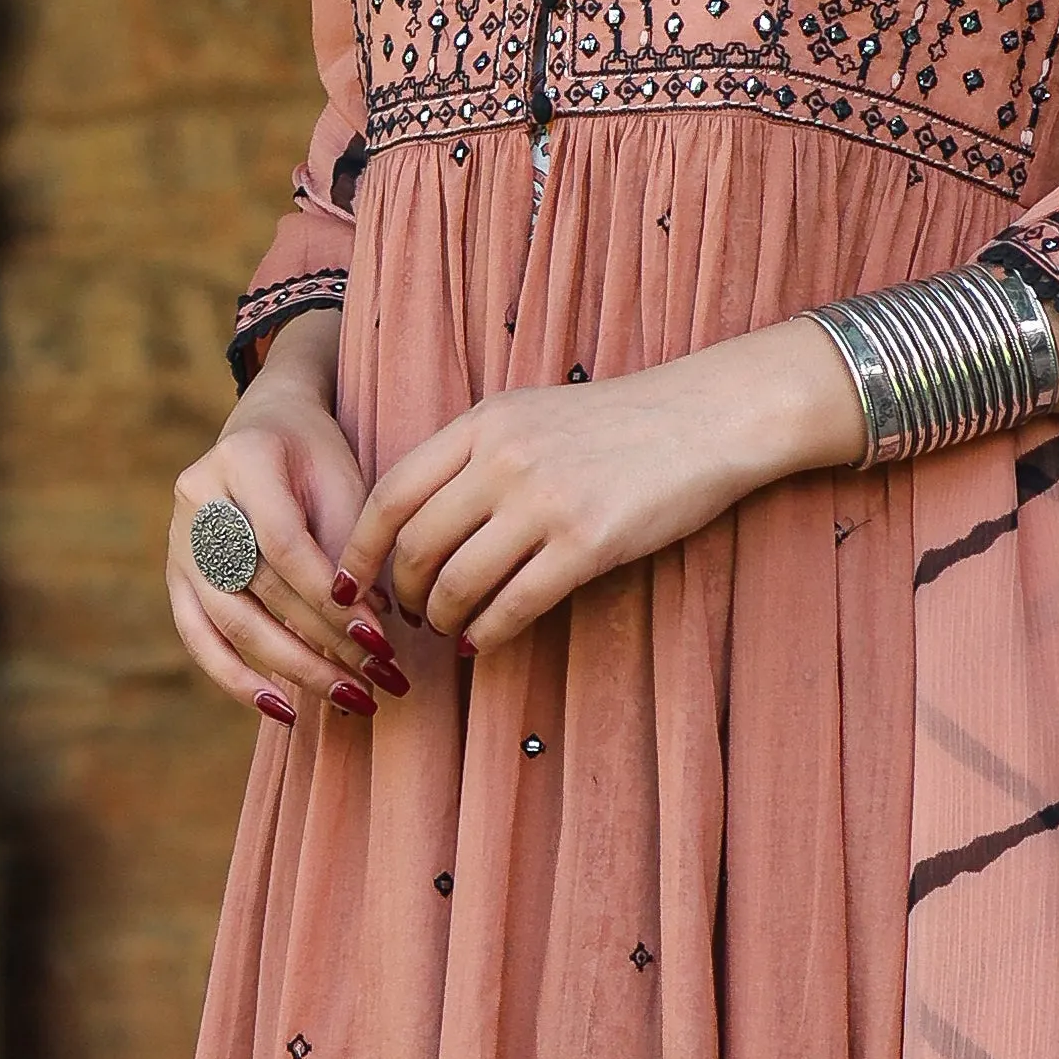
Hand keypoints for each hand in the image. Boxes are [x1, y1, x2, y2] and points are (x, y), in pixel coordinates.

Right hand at [167, 311, 411, 721]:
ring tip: (348, 697)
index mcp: (240, 459)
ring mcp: (178, 541)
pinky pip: (199, 638)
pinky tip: (282, 708)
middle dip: (325, 640)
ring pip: (229, 622)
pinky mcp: (176, 577)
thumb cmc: (316, 459)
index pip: (285, 545)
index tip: (380, 637)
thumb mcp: (343, 482)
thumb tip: (370, 634)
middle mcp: (197, 500)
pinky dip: (238, 679)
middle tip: (380, 678)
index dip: (330, 597)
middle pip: (259, 588)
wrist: (268, 429)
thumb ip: (350, 549)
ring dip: (293, 668)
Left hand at [346, 319, 864, 651]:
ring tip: (447, 631)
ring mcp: (545, 502)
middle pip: (416, 545)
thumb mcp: (534, 415)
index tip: (351, 581)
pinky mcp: (587, 544)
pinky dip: (488, 633)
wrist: (707, 417)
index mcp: (483, 423)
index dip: (361, 547)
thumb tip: (424, 520)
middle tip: (406, 616)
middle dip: (400, 595)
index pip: (390, 492)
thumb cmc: (621, 423)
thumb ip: (477, 456)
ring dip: (442, 620)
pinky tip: (484, 642)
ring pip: (458, 582)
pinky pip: (514, 605)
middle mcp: (503, 459)